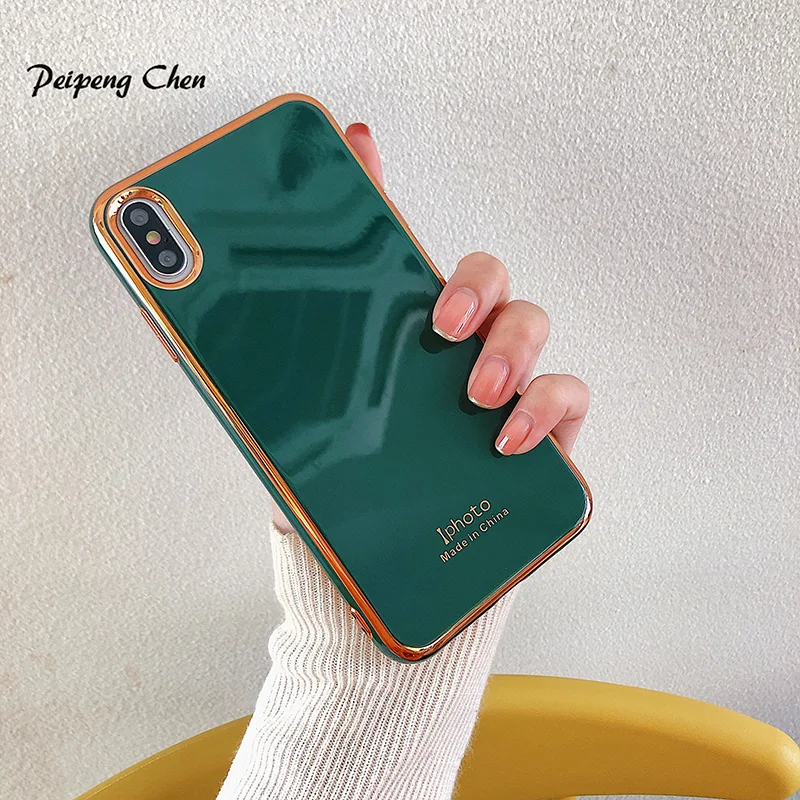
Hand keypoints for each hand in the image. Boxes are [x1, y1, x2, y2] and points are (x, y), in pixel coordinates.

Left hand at [272, 121, 588, 532]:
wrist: (372, 568)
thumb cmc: (339, 490)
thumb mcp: (283, 429)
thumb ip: (235, 374)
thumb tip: (162, 316)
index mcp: (389, 334)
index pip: (390, 249)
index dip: (378, 190)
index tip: (357, 144)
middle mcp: (450, 348)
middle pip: (483, 273)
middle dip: (471, 285)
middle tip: (440, 324)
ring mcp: (502, 382)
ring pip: (531, 319)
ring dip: (510, 346)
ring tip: (476, 393)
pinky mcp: (541, 428)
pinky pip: (568, 391)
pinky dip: (544, 406)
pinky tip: (507, 438)